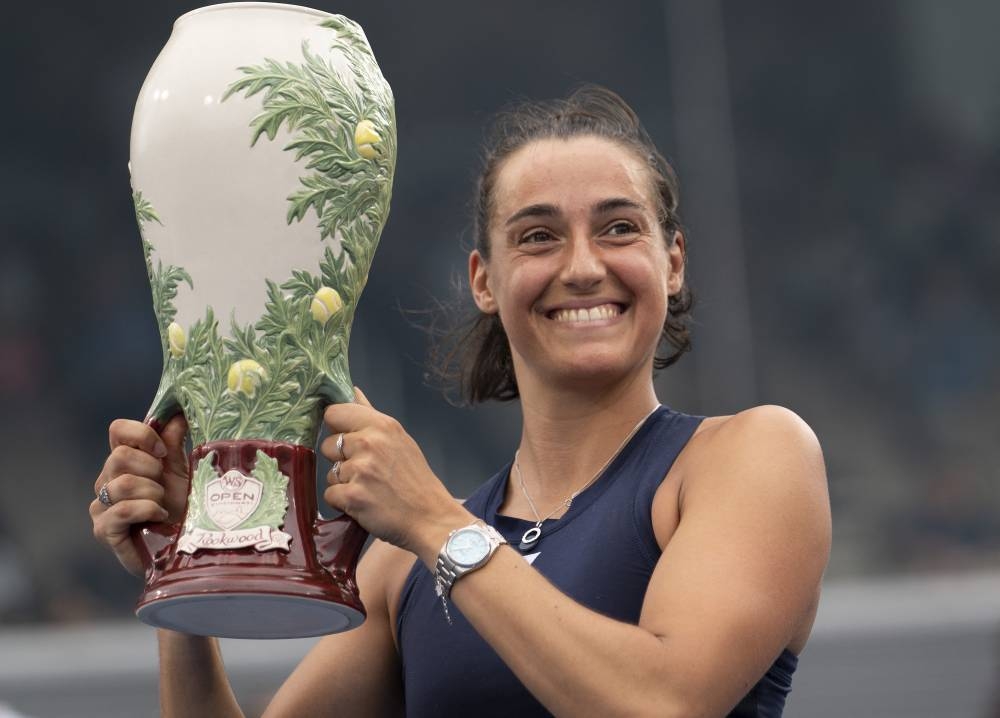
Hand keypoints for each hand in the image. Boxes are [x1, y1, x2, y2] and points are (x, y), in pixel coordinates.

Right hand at [90, 415, 189, 576]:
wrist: (184, 545)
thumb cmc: (181, 507)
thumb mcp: (181, 470)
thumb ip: (174, 442)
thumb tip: (178, 412)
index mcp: (125, 460)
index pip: (117, 430)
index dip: (142, 435)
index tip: (163, 452)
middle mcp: (107, 479)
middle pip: (120, 456)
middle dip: (153, 470)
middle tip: (165, 486)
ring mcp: (102, 505)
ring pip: (123, 483)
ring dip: (153, 493)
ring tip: (163, 505)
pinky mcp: (104, 530)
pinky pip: (122, 510)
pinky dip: (147, 510)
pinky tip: (159, 517)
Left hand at [322, 388, 471, 563]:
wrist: (432, 519)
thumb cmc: (416, 481)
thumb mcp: (400, 440)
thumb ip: (371, 415)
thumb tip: (353, 391)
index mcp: (383, 425)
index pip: (335, 412)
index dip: (338, 427)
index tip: (349, 440)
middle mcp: (370, 443)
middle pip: (328, 444)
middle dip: (341, 459)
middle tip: (367, 472)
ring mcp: (360, 470)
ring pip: (330, 472)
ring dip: (344, 483)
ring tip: (369, 489)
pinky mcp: (353, 496)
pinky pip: (330, 495)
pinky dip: (344, 503)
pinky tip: (365, 504)